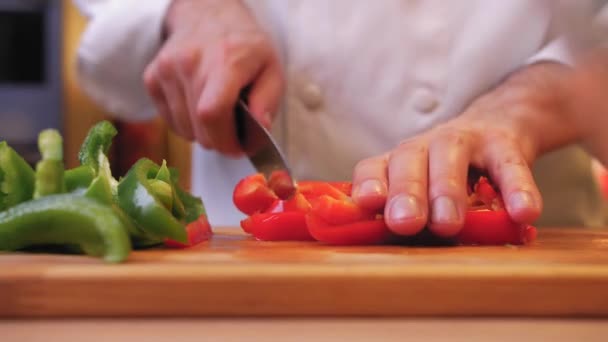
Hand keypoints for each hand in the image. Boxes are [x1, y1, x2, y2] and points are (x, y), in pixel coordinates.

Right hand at [143, 0, 283, 155]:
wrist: (209, 16)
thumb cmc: (244, 47)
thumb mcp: (271, 68)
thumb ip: (268, 101)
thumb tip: (260, 129)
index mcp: (224, 61)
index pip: (212, 113)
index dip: (225, 140)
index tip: (238, 147)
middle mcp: (190, 63)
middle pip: (198, 127)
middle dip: (219, 141)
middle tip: (233, 136)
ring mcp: (166, 69)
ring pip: (183, 129)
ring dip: (202, 133)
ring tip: (218, 116)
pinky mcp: (152, 77)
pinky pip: (169, 121)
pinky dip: (186, 124)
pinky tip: (199, 107)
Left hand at [351, 62, 578, 236]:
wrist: (501, 124)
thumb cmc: (451, 175)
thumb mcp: (427, 192)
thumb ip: (414, 219)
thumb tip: (399, 258)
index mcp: (399, 161)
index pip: (374, 167)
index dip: (368, 183)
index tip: (368, 202)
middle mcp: (425, 146)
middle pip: (408, 161)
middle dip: (405, 192)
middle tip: (405, 223)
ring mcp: (464, 140)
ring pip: (449, 157)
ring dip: (446, 190)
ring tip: (449, 224)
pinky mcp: (504, 144)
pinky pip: (509, 165)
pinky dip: (516, 188)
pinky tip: (523, 213)